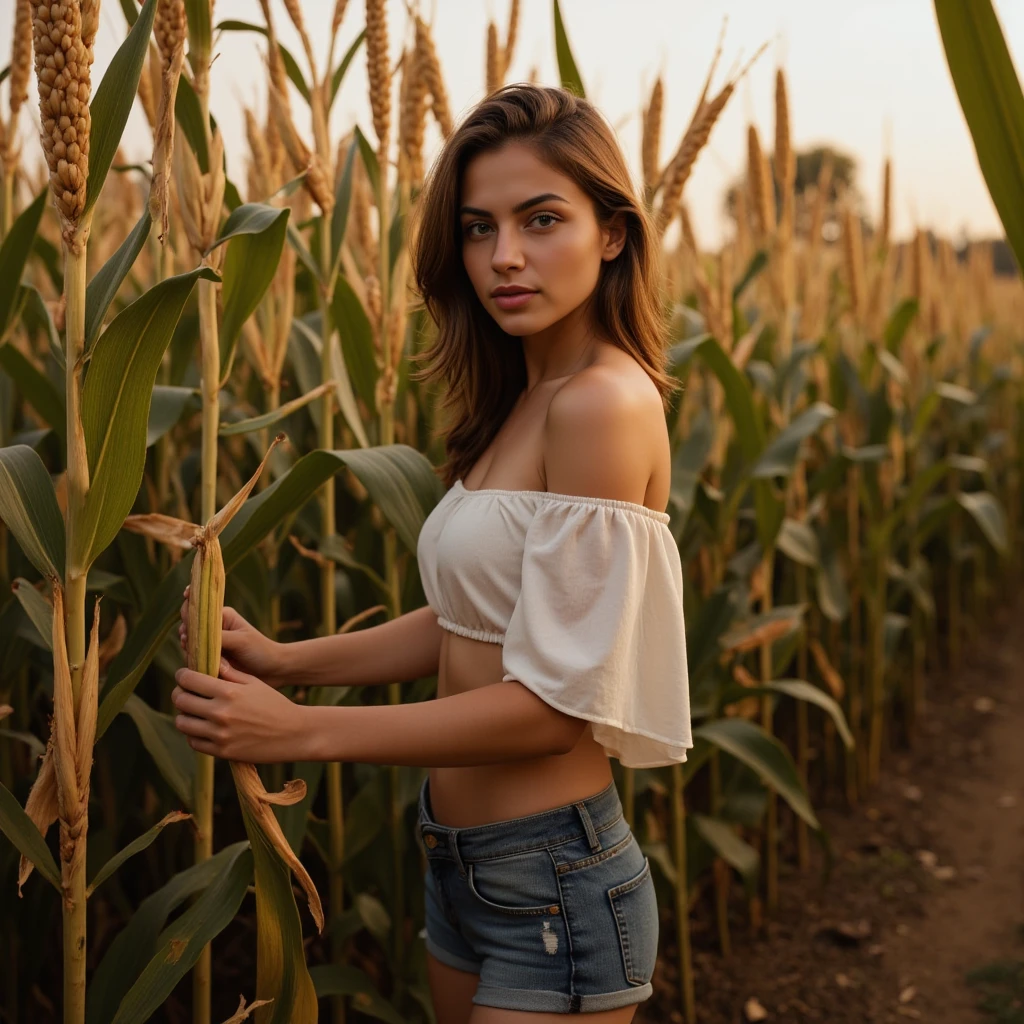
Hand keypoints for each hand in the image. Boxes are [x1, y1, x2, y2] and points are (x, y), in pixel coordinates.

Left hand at [172, 658, 306, 762]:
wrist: (294, 734)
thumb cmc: (275, 704)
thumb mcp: (254, 683)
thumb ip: (229, 673)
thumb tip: (209, 661)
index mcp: (229, 692)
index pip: (189, 680)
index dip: (182, 675)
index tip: (185, 675)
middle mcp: (221, 713)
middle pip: (180, 700)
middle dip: (180, 693)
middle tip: (186, 692)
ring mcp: (220, 735)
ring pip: (182, 723)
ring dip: (184, 715)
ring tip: (193, 711)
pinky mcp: (222, 752)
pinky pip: (193, 742)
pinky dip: (194, 734)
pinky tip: (203, 727)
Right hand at [178, 585, 285, 687]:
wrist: (272, 670)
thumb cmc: (260, 650)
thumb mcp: (240, 640)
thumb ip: (218, 637)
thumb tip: (194, 637)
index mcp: (222, 616)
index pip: (200, 606)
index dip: (190, 602)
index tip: (185, 597)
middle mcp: (214, 628)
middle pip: (190, 625)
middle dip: (185, 629)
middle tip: (186, 636)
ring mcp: (211, 644)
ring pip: (190, 643)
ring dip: (188, 645)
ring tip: (189, 647)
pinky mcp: (210, 659)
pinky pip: (195, 658)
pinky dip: (192, 659)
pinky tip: (194, 660)